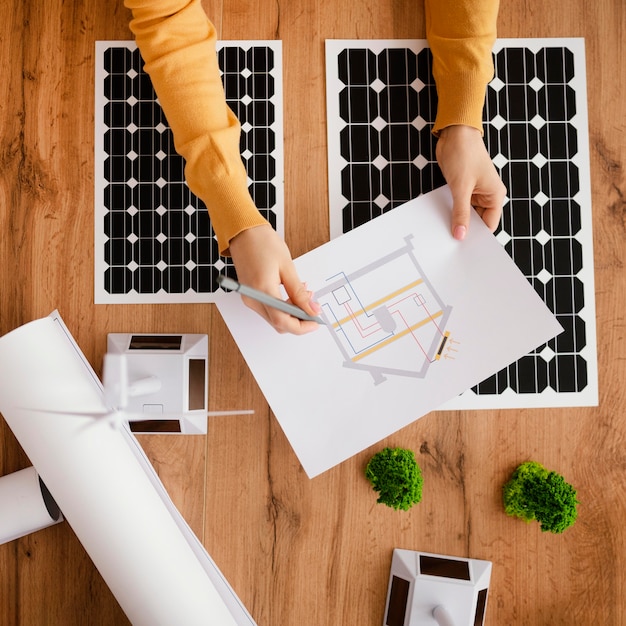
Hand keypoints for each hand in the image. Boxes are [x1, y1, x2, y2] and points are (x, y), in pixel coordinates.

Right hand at [228, 225, 320, 334]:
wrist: (243, 232)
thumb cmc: (263, 243)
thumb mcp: (287, 267)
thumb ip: (299, 292)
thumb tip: (312, 309)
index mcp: (263, 290)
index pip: (283, 321)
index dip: (302, 326)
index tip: (315, 321)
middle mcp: (253, 299)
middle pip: (278, 323)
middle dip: (298, 320)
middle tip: (312, 307)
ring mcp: (249, 298)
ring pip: (274, 318)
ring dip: (291, 313)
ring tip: (303, 296)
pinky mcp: (249, 295)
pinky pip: (268, 309)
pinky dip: (282, 307)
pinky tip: (291, 295)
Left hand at [435, 125, 506, 239]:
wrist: (454, 133)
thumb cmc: (464, 153)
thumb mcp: (461, 187)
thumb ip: (460, 213)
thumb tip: (460, 234)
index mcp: (495, 196)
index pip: (489, 225)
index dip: (477, 236)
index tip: (464, 247)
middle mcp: (486, 196)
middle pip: (476, 222)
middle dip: (465, 229)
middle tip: (450, 243)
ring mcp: (474, 193)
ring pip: (465, 215)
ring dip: (455, 220)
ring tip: (443, 232)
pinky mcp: (461, 189)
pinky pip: (456, 206)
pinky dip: (450, 211)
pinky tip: (440, 219)